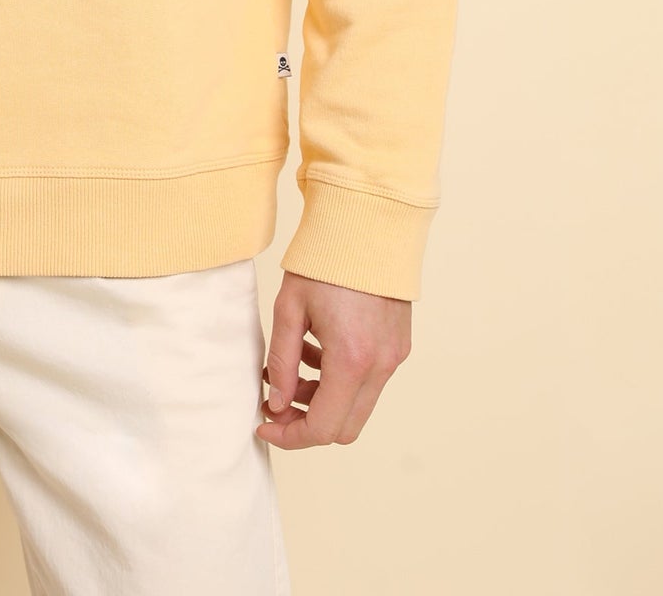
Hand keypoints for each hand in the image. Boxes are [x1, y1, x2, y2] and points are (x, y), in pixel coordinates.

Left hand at [256, 271, 411, 448]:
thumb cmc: (324, 262)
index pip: (323, 427)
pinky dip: (341, 380)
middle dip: (306, 422)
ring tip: (289, 369)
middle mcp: (380, 366)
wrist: (367, 226)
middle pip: (344, 427)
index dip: (290, 435)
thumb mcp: (289, 309)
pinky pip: (369, 381)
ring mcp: (394, 357)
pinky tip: (315, 351)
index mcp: (351, 360)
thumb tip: (275, 404)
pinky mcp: (398, 346)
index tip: (264, 425)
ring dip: (322, 399)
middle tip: (276, 402)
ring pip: (357, 405)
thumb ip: (281, 362)